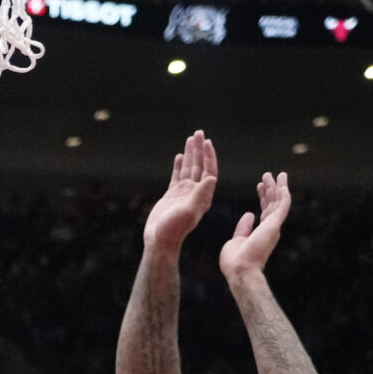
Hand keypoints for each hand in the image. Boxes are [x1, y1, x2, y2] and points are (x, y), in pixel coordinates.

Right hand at [143, 131, 219, 255]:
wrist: (159, 240)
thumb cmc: (174, 229)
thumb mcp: (189, 211)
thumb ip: (200, 195)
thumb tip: (212, 178)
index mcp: (203, 196)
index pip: (209, 171)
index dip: (209, 156)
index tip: (207, 142)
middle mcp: (195, 193)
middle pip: (200, 166)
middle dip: (200, 149)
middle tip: (199, 133)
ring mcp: (184, 193)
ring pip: (189, 168)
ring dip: (191, 153)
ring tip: (191, 138)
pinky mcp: (172, 195)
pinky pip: (177, 176)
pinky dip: (179, 165)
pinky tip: (180, 156)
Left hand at [219, 171, 291, 283]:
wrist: (240, 269)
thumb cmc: (235, 261)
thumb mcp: (237, 240)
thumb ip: (243, 228)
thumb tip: (249, 214)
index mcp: (261, 233)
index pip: (265, 211)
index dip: (263, 197)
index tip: (260, 185)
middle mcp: (270, 229)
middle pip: (273, 204)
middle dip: (271, 189)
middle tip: (268, 176)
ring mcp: (273, 226)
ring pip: (279, 202)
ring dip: (278, 187)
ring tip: (277, 174)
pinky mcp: (274, 224)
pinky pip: (282, 204)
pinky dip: (283, 192)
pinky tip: (282, 182)